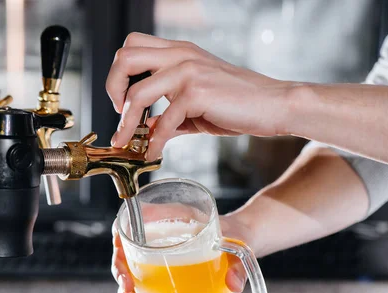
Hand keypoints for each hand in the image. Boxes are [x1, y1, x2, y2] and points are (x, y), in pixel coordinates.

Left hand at [106, 32, 292, 160]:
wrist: (275, 104)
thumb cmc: (237, 103)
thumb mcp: (195, 104)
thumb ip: (168, 114)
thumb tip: (144, 130)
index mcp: (178, 51)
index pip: (132, 46)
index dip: (119, 74)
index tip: (122, 102)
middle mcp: (180, 55)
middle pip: (125, 56)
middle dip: (112, 88)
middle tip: (118, 114)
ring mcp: (188, 71)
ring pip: (137, 92)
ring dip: (125, 123)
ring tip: (125, 142)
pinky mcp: (198, 93)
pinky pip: (164, 121)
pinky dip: (154, 142)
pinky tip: (154, 152)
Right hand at [112, 213, 252, 292]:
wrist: (244, 240)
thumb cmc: (237, 234)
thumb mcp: (239, 243)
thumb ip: (238, 264)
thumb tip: (233, 285)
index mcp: (170, 218)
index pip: (132, 220)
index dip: (119, 234)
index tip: (120, 251)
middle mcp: (158, 236)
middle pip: (125, 250)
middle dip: (120, 271)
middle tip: (128, 288)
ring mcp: (159, 255)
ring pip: (130, 271)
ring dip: (126, 290)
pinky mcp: (164, 272)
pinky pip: (143, 282)